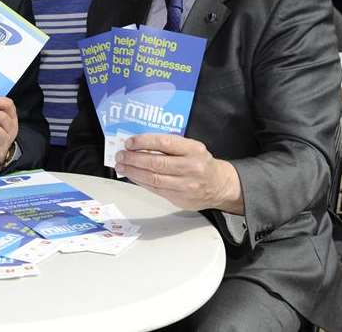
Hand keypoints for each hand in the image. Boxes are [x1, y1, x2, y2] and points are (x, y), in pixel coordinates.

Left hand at [114, 133, 243, 213]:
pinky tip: (132, 176)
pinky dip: (140, 182)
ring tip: (121, 166)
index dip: (143, 142)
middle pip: (156, 163)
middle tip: (120, 155)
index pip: (164, 142)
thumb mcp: (191, 148)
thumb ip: (169, 145)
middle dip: (133, 159)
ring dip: (133, 172)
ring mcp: (186, 185)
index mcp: (193, 149)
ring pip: (153, 178)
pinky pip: (155, 189)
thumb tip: (138, 144)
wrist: (220, 186)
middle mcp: (191, 167)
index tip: (129, 142)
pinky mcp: (180, 199)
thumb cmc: (200, 162)